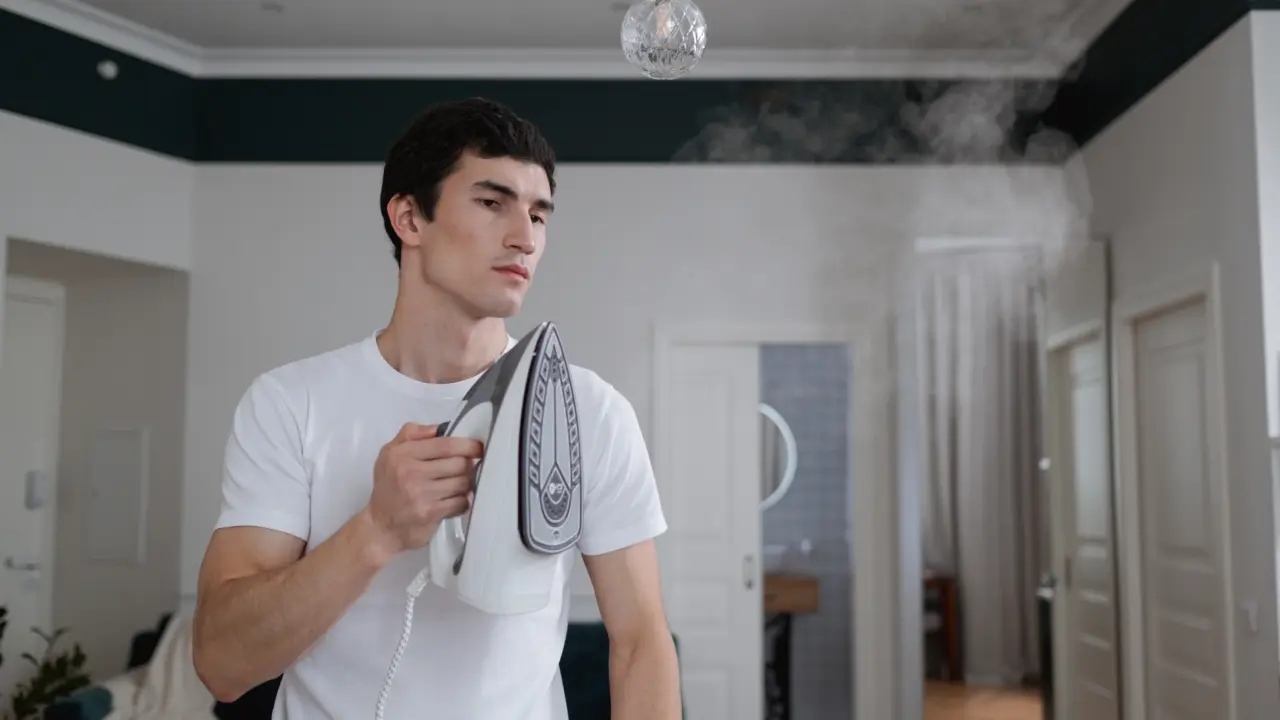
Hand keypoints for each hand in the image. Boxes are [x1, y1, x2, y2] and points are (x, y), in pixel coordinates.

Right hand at [366, 422, 483, 555]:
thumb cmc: (388, 488)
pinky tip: (453, 502)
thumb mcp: (389, 455)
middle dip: (467, 466)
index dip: (467, 445)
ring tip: (457, 486)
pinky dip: (462, 502)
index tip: (478, 448)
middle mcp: (410, 472)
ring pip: (462, 482)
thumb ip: (410, 434)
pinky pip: (460, 502)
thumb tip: (438, 428)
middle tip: (465, 470)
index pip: (445, 444)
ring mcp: (421, 494)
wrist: (380, 527)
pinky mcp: (430, 513)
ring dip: (465, 485)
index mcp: (402, 454)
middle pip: (459, 463)